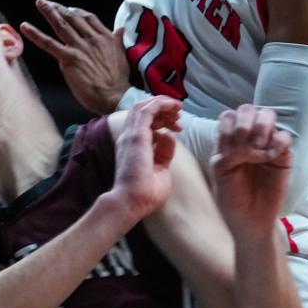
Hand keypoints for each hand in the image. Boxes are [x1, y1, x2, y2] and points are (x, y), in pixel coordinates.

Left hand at [20, 0, 130, 113]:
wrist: (116, 95)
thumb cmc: (119, 80)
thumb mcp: (123, 55)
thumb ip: (118, 40)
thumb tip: (120, 29)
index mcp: (105, 37)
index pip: (88, 18)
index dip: (77, 11)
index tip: (69, 8)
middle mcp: (92, 39)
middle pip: (73, 17)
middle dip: (59, 8)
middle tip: (47, 2)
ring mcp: (79, 48)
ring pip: (61, 25)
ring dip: (49, 12)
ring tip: (40, 2)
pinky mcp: (69, 59)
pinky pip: (49, 44)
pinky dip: (36, 34)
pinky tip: (25, 26)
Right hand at [110, 96, 181, 219]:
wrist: (131, 203)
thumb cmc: (144, 193)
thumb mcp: (161, 168)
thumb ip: (164, 152)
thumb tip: (169, 136)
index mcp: (133, 144)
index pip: (144, 122)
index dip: (162, 119)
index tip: (178, 127)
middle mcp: (129, 136)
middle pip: (143, 111)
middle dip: (162, 108)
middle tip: (179, 114)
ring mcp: (131, 134)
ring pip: (144, 107)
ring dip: (162, 103)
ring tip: (177, 107)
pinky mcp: (136, 135)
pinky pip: (148, 110)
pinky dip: (161, 104)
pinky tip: (173, 106)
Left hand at [212, 105, 292, 238]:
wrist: (249, 219)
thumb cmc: (231, 196)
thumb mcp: (220, 171)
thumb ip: (227, 149)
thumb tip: (245, 138)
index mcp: (228, 139)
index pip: (229, 115)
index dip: (229, 127)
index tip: (229, 150)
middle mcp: (247, 136)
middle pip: (247, 109)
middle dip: (245, 124)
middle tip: (245, 149)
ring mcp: (266, 143)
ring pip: (267, 115)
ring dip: (261, 128)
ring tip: (258, 151)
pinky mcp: (283, 155)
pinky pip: (285, 136)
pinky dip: (278, 142)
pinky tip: (271, 157)